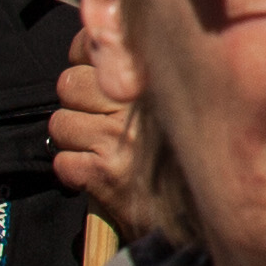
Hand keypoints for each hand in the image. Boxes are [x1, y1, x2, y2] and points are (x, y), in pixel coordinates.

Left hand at [50, 0, 184, 246]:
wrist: (205, 220)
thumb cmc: (195, 160)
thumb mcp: (183, 103)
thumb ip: (152, 76)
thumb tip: (113, 53)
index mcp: (154, 77)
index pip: (91, 45)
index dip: (85, 56)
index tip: (92, 67)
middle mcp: (134, 104)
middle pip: (69, 83)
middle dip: (77, 100)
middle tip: (98, 115)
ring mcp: (116, 139)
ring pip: (60, 123)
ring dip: (73, 137)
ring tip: (98, 145)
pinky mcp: (102, 174)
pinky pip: (64, 162)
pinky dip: (74, 170)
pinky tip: (97, 172)